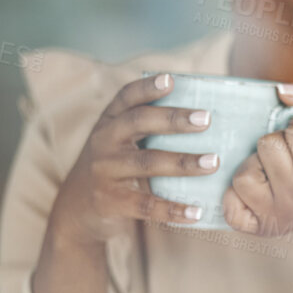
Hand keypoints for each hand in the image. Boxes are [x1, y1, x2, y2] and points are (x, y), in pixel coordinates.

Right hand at [51, 73, 221, 242]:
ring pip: (147, 163)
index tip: (171, 79)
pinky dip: (173, 209)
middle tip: (207, 118)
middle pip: (138, 123)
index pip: (127, 97)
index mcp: (110, 121)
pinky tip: (197, 212)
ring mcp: (104, 171)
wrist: (77, 207)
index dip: (148, 88)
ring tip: (214, 162)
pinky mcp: (110, 201)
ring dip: (183, 162)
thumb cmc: (116, 164)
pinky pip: (145, 205)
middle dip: (173, 119)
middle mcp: (104, 141)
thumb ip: (150, 126)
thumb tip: (208, 114)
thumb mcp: (121, 139)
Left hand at [222, 85, 292, 235]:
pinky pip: (229, 201)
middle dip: (278, 142)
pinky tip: (257, 188)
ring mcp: (275, 218)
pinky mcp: (255, 228)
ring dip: (256, 164)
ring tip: (275, 170)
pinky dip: (236, 192)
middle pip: (267, 147)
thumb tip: (281, 90)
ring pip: (243, 173)